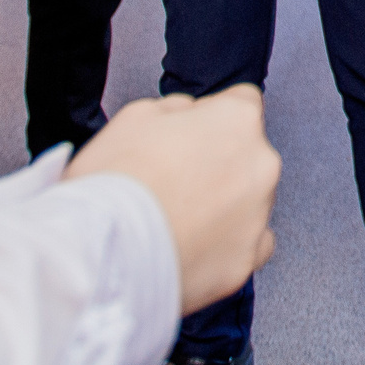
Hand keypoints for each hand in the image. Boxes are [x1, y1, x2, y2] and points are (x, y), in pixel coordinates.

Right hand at [67, 86, 280, 313]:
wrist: (104, 252)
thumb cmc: (115, 182)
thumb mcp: (137, 114)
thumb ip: (179, 110)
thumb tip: (189, 117)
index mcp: (236, 121)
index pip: (242, 102)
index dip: (210, 118)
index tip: (192, 134)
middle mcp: (260, 166)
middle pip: (248, 156)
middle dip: (219, 164)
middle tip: (175, 181)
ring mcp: (257, 216)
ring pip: (249, 203)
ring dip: (224, 207)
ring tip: (176, 220)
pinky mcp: (247, 262)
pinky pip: (249, 247)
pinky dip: (227, 247)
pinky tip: (194, 246)